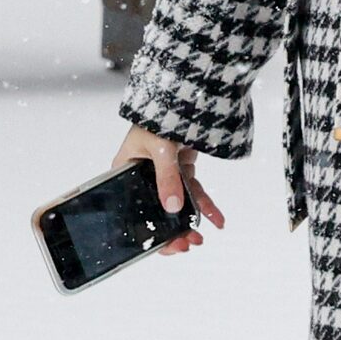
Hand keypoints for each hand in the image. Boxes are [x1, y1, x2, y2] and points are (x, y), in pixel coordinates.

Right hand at [114, 124, 223, 254]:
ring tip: (203, 237)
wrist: (184, 92)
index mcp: (124, 174)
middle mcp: (142, 177)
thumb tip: (175, 207)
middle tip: (190, 245)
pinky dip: (205, 204)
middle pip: (157, 210)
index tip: (166, 246)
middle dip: (173, 231)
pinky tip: (216, 219)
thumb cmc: (159, 115)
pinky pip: (193, 190)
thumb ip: (168, 178)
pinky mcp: (182, 168)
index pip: (133, 210)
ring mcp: (164, 173)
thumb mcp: (161, 148)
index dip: (148, 232)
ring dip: (191, 220)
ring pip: (178, 204)